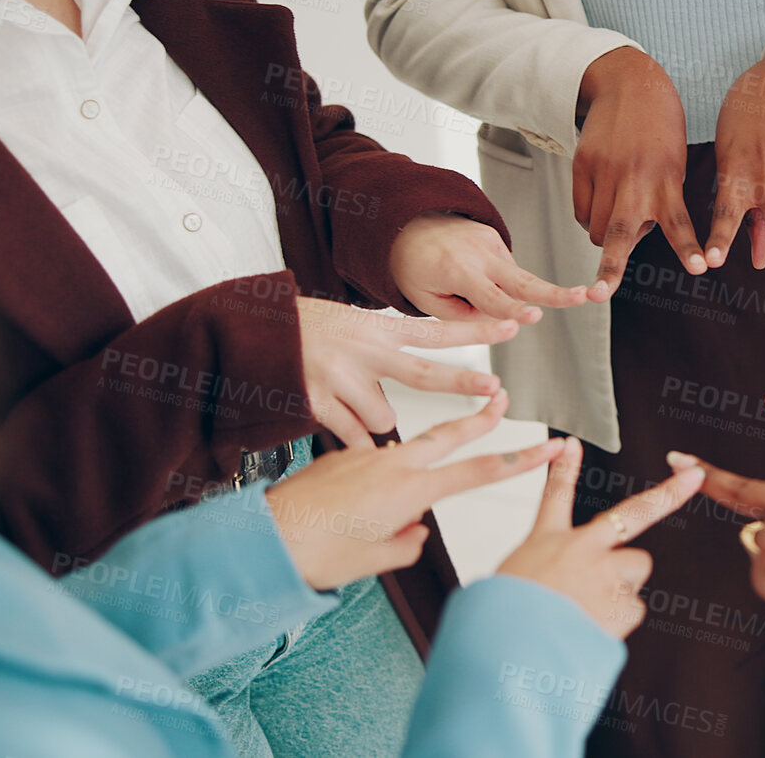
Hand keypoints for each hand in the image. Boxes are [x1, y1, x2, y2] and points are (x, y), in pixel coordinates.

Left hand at [268, 394, 562, 590]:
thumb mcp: (372, 560)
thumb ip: (405, 544)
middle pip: (450, 434)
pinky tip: (369, 492)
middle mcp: (391, 464)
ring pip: (410, 442)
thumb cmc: (315, 554)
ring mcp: (364, 456)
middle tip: (503, 398)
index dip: (520, 460)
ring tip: (430, 449)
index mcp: (409, 490)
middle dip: (481, 417)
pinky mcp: (340, 458)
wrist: (263, 537)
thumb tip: (416, 533)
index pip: (479, 471)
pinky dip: (386, 467)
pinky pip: (373, 457)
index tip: (549, 448)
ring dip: (433, 439)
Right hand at [296, 296, 513, 449]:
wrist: (250, 333)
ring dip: (375, 419)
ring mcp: (342, 378)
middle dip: (463, 382)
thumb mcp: (351, 324)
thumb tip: (416, 358)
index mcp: (376, 329)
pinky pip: (353, 437)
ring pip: (384, 418)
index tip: (514, 324)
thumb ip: (385, 345)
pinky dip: (352, 441)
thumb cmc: (304, 330)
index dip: (477, 328)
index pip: (436, 330)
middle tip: (495, 390)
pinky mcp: (319, 402)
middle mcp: (364, 352)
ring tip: (348, 402)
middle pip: (425, 373)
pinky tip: (336, 424)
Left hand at [390, 211, 589, 321]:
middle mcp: (479, 255)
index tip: (534, 317)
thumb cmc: (410, 265)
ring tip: (462, 286)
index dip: (514, 310)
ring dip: (510, 294)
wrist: (405, 221)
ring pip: (515, 277)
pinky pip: (505, 268)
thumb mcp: (423, 299)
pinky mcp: (496, 238)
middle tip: (584, 296)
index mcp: (457, 272)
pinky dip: (497, 280)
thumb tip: (497, 320)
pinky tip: (470, 275)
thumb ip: (460, 315)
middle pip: (524, 280)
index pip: (492, 298)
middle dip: (557, 292)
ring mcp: (490, 243)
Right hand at [497, 437, 702, 638]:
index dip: (565, 468)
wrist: (512, 646)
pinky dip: (617, 622)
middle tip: (693, 477)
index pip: (555, 495)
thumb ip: (542, 576)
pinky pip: (632, 609)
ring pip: (636, 570)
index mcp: (546, 541)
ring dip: (622, 587)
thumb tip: (559, 588)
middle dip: (668, 494)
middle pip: (634, 512)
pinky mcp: (623, 600)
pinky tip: (592, 629)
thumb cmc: (504, 620)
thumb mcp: (509, 582)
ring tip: (590, 609)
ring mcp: (606, 571)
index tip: (570, 447)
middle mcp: (581, 548)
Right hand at [572, 46, 706, 300]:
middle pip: (617, 233)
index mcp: (668, 179)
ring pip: (595, 228)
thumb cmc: (661, 127)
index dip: (688, 247)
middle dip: (609, 268)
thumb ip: (663, 201)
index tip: (698, 267)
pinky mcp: (582, 165)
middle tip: (598, 294)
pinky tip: (600, 202)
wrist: (629, 83)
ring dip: (605, 237)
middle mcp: (635, 179)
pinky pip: (580, 210)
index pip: (680, 221)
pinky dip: (589, 217)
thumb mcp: (675, 162)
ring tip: (618, 219)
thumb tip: (635, 237)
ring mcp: (605, 173)